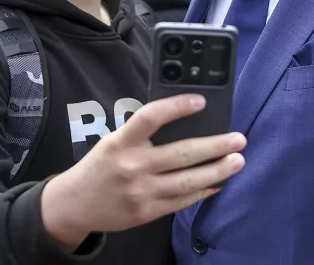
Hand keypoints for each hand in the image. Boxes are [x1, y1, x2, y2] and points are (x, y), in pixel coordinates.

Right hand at [41, 94, 246, 249]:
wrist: (75, 204)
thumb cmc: (101, 166)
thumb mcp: (114, 141)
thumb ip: (142, 133)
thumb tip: (186, 122)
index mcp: (121, 141)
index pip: (151, 117)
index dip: (177, 106)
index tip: (201, 100)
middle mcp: (132, 166)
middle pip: (181, 153)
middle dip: (215, 146)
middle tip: (239, 138)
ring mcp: (141, 191)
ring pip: (188, 180)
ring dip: (218, 170)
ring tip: (237, 160)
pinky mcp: (147, 212)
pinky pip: (182, 200)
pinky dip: (203, 190)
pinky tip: (217, 182)